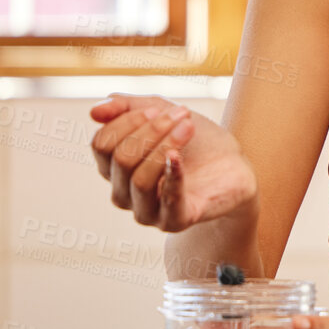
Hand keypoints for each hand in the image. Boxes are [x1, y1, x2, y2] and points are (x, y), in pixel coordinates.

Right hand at [88, 94, 257, 232]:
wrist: (234, 167)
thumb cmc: (196, 142)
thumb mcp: (162, 114)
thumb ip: (127, 107)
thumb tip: (94, 111)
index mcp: (115, 169)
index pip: (102, 144)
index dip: (128, 121)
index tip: (159, 108)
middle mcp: (124, 194)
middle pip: (121, 159)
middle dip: (152, 130)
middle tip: (183, 114)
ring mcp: (147, 212)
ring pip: (140, 180)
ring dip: (166, 145)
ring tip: (188, 127)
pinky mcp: (175, 221)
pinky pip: (167, 201)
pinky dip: (172, 176)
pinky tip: (178, 157)